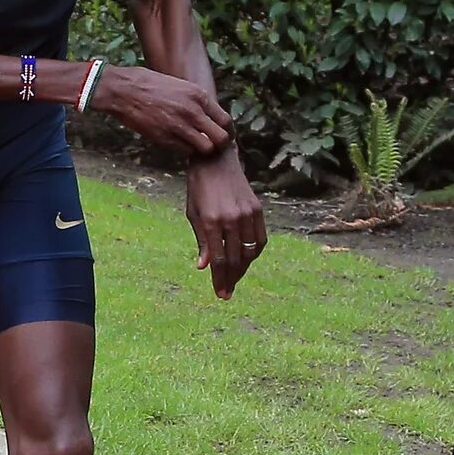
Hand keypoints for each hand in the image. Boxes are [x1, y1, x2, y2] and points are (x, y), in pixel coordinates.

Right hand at [95, 63, 234, 158]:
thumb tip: (208, 114)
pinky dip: (185, 150)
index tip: (224, 135)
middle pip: (221, 139)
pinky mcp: (165, 139)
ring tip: (195, 145)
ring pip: (205, 149)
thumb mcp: (180, 85)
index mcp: (199, 96)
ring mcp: (179, 127)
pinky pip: (185, 151)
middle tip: (213, 145)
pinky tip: (179, 143)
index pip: (225, 120)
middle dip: (219, 144)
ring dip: (202, 149)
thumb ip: (196, 100)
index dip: (227, 131)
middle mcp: (193, 112)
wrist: (124, 90)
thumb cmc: (148, 84)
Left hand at [186, 149, 267, 298]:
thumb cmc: (199, 189)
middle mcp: (231, 219)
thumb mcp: (194, 214)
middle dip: (231, 279)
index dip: (220, 279)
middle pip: (236, 259)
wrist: (215, 161)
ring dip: (243, 269)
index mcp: (211, 222)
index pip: (219, 259)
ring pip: (250, 252)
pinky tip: (247, 260)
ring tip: (235, 278)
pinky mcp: (257, 209)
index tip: (221, 293)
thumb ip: (202, 242)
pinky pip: (260, 238)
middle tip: (227, 292)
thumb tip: (204, 267)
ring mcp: (247, 214)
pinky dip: (255, 253)